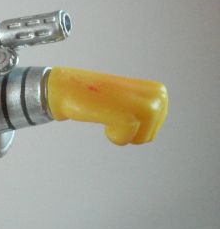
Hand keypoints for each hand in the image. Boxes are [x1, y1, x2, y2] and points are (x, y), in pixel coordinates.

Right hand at [47, 67, 167, 144]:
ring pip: (140, 139)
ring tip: (109, 113)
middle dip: (128, 132)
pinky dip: (113, 135)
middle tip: (112, 112)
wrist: (70, 88)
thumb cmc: (97, 96)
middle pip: (148, 136)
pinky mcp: (127, 115)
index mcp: (159, 92)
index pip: (154, 129)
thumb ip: (146, 110)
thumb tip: (152, 127)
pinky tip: (105, 118)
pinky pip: (125, 140)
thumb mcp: (132, 99)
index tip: (119, 110)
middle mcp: (157, 96)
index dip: (133, 127)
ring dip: (120, 133)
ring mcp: (144, 105)